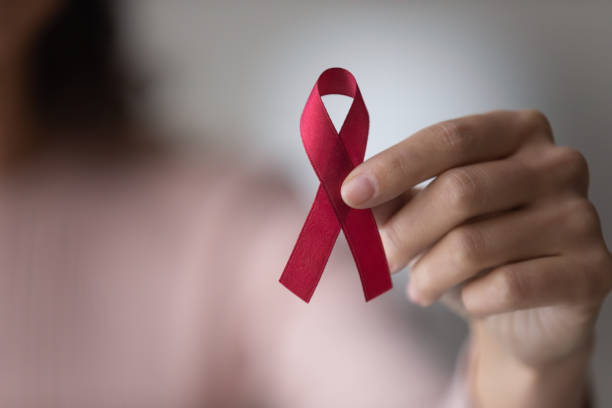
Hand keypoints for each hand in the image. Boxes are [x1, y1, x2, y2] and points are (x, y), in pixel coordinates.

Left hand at [341, 110, 611, 405]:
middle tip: (381, 260)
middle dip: (404, 231)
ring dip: (430, 273)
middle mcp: (558, 164)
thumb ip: (394, 196)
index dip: (395, 166)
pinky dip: (472, 299)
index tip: (349, 193)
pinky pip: (509, 286)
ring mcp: (581, 216)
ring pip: (476, 244)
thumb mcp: (428, 214)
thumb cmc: (475, 248)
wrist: (528, 310)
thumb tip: (349, 189)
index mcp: (518, 131)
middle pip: (460, 190)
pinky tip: (469, 300)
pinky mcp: (594, 269)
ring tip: (418, 286)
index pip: (450, 138)